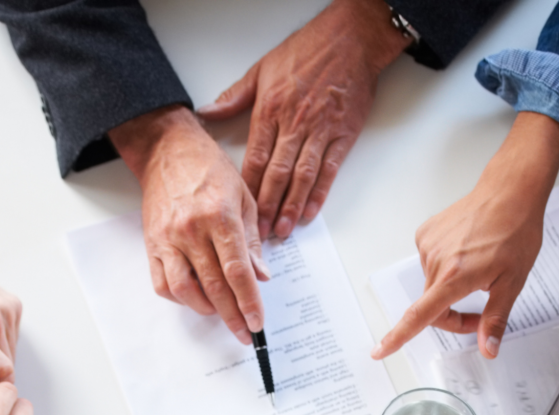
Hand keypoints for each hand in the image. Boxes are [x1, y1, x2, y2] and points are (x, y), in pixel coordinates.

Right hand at [109, 106, 268, 344]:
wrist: (167, 150)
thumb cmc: (209, 169)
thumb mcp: (243, 197)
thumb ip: (253, 241)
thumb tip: (262, 277)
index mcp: (220, 217)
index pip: (237, 271)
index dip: (248, 302)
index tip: (256, 323)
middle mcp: (192, 230)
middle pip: (214, 286)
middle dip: (232, 316)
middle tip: (244, 333)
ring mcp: (168, 239)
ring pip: (185, 290)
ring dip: (205, 309)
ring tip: (220, 313)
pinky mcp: (151, 243)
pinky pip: (162, 283)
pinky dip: (179, 298)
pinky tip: (194, 298)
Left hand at [199, 0, 404, 239]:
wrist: (351, 38)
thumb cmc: (308, 50)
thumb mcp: (263, 68)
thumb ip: (234, 96)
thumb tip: (207, 112)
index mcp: (271, 110)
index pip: (255, 158)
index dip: (248, 189)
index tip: (241, 210)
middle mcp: (294, 124)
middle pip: (277, 174)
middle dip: (267, 206)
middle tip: (261, 233)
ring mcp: (320, 131)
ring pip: (302, 176)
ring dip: (292, 206)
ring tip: (283, 230)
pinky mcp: (343, 135)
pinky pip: (329, 170)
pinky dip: (320, 193)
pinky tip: (311, 212)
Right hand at [372, 113, 558, 359]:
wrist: (510, 191)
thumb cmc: (515, 230)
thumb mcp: (513, 282)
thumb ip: (495, 319)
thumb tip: (488, 349)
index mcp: (454, 276)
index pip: (419, 316)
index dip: (398, 337)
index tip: (379, 351)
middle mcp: (436, 261)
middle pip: (431, 307)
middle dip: (452, 316)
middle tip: (480, 314)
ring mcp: (428, 245)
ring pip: (432, 286)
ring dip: (449, 290)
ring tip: (477, 271)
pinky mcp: (426, 233)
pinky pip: (430, 263)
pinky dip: (444, 267)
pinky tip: (464, 253)